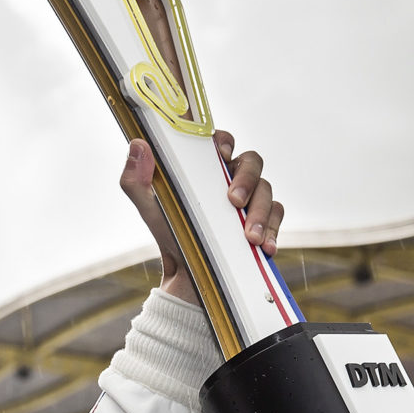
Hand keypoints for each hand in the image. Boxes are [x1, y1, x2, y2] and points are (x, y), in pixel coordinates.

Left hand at [117, 131, 282, 306]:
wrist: (186, 271)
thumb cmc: (168, 230)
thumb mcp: (148, 206)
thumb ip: (137, 179)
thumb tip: (138, 145)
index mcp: (207, 166)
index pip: (221, 141)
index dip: (225, 141)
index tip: (221, 154)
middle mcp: (231, 177)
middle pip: (252, 162)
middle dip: (246, 179)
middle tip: (234, 201)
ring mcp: (250, 198)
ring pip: (266, 190)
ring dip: (260, 212)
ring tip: (250, 236)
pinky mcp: (263, 220)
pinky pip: (277, 217)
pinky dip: (274, 230)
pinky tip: (265, 246)